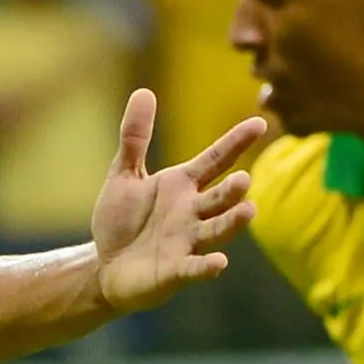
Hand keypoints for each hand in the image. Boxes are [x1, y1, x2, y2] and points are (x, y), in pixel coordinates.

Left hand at [90, 91, 266, 313]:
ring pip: (216, 229)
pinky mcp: (176, 271)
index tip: (258, 123)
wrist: (105, 266)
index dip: (235, 142)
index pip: (215, 159)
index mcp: (183, 185)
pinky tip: (219, 262)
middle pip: (220, 196)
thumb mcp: (124, 175)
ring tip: (248, 209)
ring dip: (232, 221)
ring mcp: (188, 242)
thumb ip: (135, 138)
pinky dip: (207, 266)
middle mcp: (193, 212)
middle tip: (244, 178)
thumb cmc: (122, 220)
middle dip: (232, 188)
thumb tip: (143, 92)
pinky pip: (195, 268)